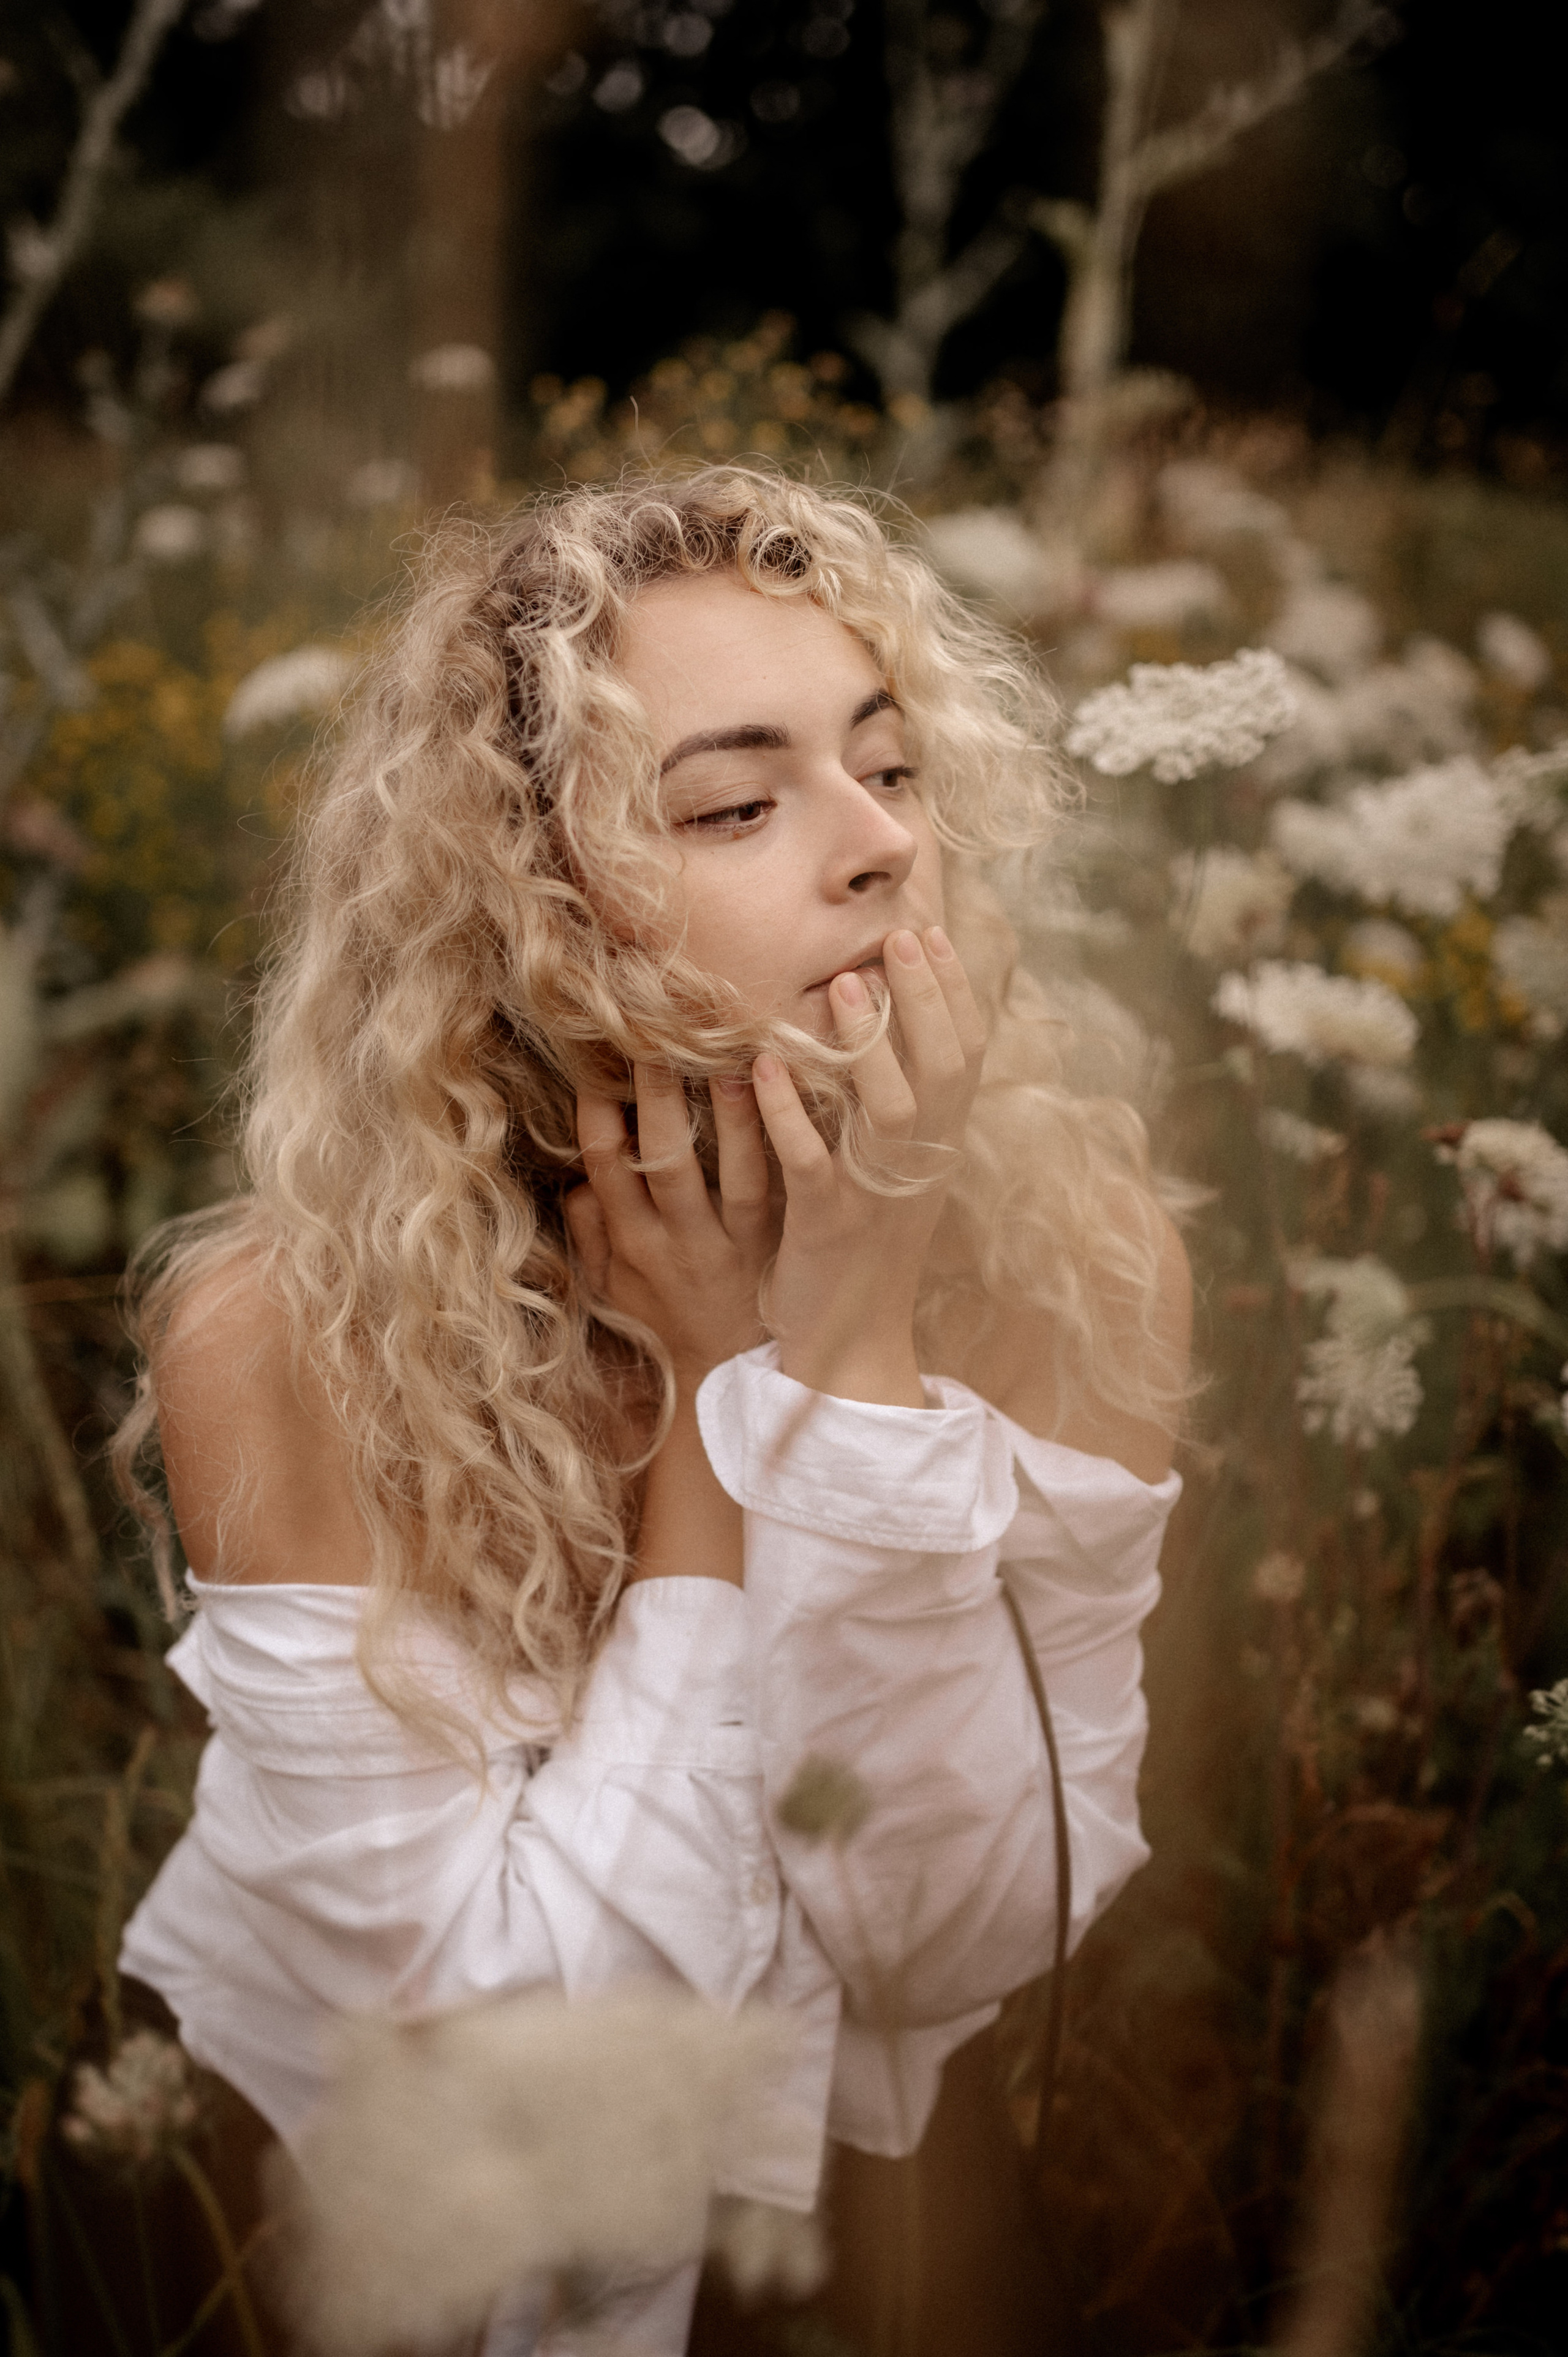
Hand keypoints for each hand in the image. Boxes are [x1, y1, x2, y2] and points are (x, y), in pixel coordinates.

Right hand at [566, 1063, 778, 1389]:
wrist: (731, 1379)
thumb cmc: (667, 1321)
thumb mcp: (612, 1289)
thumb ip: (591, 1234)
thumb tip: (576, 1179)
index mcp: (632, 1243)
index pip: (606, 1165)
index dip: (598, 1111)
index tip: (598, 1058)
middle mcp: (680, 1241)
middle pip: (664, 1158)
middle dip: (657, 1095)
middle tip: (658, 1031)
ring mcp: (734, 1244)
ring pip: (734, 1173)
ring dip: (733, 1114)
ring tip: (736, 1056)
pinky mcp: (780, 1245)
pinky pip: (783, 1189)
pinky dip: (787, 1143)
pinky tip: (795, 1098)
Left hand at [750, 924, 985, 1406]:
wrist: (851, 1346)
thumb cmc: (863, 1246)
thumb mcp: (892, 1170)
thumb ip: (897, 1102)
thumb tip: (885, 1022)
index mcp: (939, 1147)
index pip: (966, 1056)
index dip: (954, 993)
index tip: (932, 933)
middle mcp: (919, 1165)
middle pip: (942, 1070)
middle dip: (924, 999)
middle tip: (898, 936)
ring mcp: (875, 1195)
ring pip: (889, 1112)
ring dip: (867, 1046)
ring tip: (841, 985)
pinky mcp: (825, 1226)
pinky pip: (811, 1164)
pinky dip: (789, 1115)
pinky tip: (765, 1070)